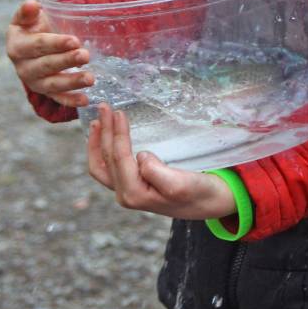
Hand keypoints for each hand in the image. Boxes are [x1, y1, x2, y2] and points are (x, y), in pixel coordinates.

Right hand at [6, 0, 92, 106]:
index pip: (37, 45)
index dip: (55, 43)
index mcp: (17, 47)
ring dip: (72, 82)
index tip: (74, 41)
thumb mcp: (28, 18)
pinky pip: (58, 98)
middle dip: (66, 61)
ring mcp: (34, 82)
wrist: (31, 47)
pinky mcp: (46, 92)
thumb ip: (28, 12)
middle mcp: (23, 67)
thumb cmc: (33, 28)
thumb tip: (32, 4)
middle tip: (86, 56)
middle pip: (46, 65)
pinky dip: (71, 101)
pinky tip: (86, 99)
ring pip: (52, 85)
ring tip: (90, 78)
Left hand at [88, 104, 237, 219]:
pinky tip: (104, 137)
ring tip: (98, 120)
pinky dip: (102, 150)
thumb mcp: (181, 183)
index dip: (117, 133)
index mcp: (134, 194)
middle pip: (106, 159)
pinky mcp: (131, 186)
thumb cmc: (198, 192)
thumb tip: (140, 156)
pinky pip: (108, 167)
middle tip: (104, 106)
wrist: (209, 203)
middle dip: (104, 131)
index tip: (119, 111)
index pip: (120, 158)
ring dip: (97, 141)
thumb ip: (156, 172)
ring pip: (102, 164)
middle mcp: (125, 195)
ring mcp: (126, 191)